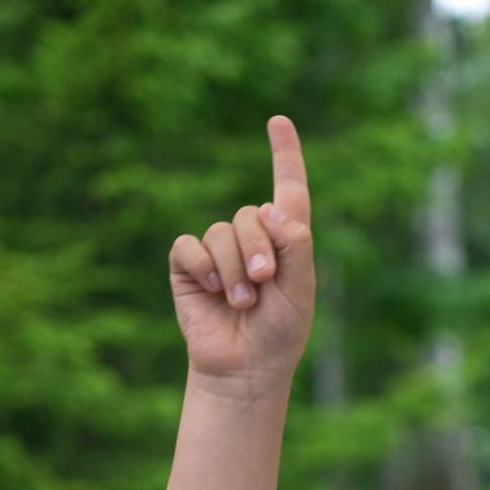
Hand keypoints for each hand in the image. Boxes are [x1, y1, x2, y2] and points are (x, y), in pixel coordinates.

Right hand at [169, 116, 314, 392]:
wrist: (246, 368)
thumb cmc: (280, 333)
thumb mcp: (300, 289)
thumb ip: (295, 244)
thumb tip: (269, 208)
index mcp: (286, 240)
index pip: (287, 189)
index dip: (284, 154)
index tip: (278, 120)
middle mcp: (252, 238)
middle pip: (250, 215)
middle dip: (259, 250)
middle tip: (263, 284)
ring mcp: (218, 251)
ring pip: (221, 232)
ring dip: (233, 269)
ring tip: (241, 303)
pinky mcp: (189, 267)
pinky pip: (189, 246)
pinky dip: (203, 266)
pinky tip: (211, 290)